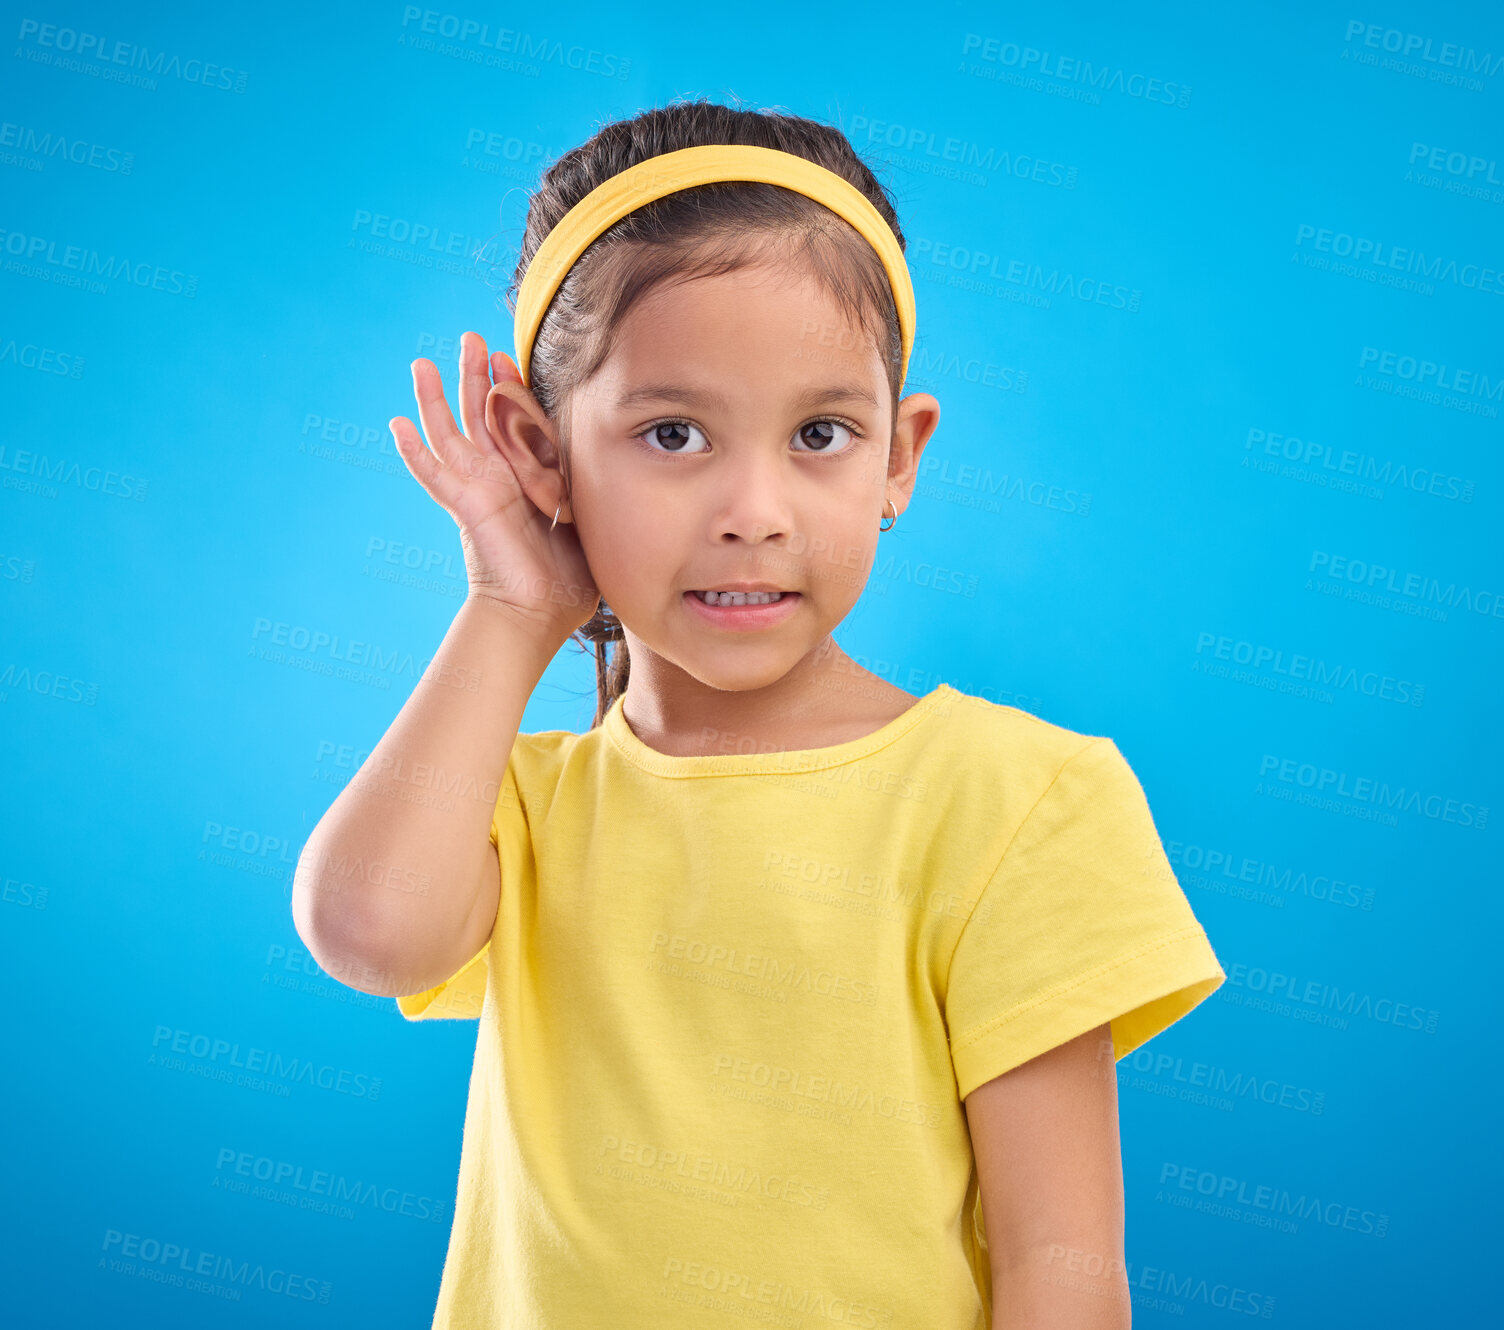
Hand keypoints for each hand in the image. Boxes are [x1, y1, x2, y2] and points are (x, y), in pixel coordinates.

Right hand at [390, 332, 599, 640]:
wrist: (542, 615)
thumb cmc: (568, 580)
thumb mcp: (585, 520)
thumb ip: (586, 490)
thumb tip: (614, 463)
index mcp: (524, 480)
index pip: (513, 422)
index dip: (509, 388)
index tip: (509, 355)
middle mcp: (496, 480)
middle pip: (478, 416)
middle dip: (474, 376)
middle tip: (470, 337)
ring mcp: (477, 492)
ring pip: (450, 435)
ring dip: (436, 399)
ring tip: (422, 363)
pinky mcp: (467, 509)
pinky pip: (434, 477)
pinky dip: (414, 453)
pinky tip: (396, 425)